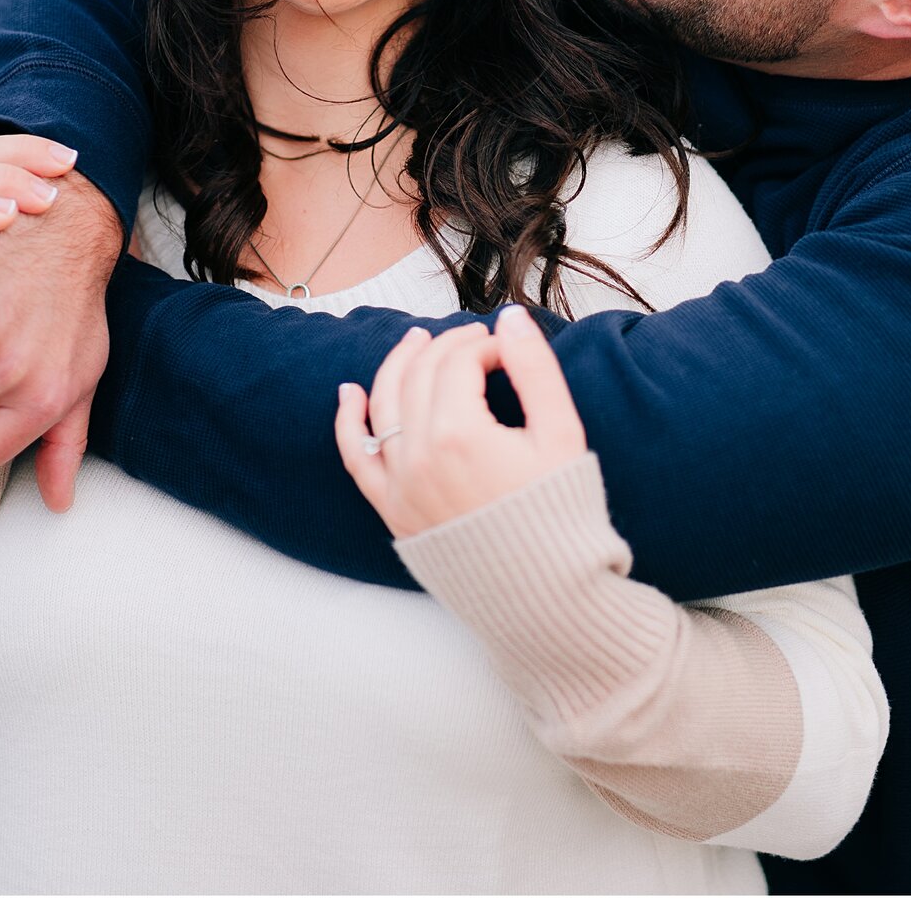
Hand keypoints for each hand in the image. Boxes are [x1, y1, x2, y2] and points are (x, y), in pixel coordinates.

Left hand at [334, 309, 587, 538]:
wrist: (545, 593)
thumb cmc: (560, 515)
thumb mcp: (561, 434)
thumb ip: (535, 369)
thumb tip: (511, 317)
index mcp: (460, 433)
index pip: (460, 362)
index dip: (487, 345)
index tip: (511, 350)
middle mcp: (419, 456)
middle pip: (421, 375)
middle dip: (448, 346)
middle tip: (475, 339)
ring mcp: (400, 484)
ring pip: (384, 404)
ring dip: (398, 365)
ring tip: (416, 341)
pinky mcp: (392, 509)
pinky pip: (357, 457)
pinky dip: (349, 422)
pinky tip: (350, 393)